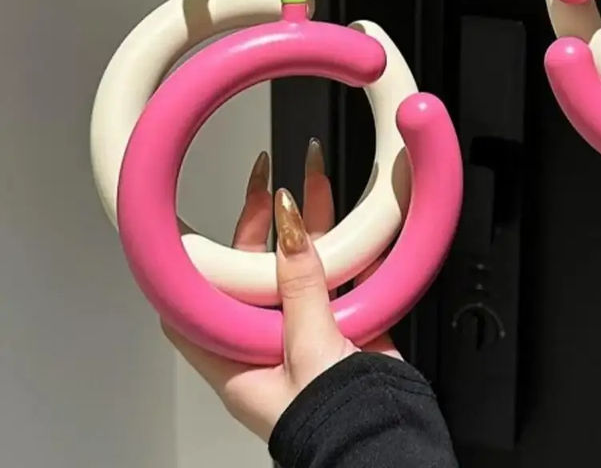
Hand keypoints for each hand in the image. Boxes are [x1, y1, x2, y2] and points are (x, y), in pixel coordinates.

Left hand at [164, 140, 398, 441]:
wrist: (387, 439)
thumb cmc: (329, 422)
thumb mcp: (307, 348)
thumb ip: (300, 286)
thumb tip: (288, 226)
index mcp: (236, 360)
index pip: (196, 303)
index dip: (193, 260)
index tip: (193, 219)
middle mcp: (267, 343)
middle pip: (253, 272)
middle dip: (259, 224)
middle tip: (266, 181)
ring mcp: (307, 332)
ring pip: (301, 267)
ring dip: (309, 225)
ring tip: (312, 179)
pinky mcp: (346, 327)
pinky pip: (343, 276)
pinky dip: (351, 247)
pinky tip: (356, 220)